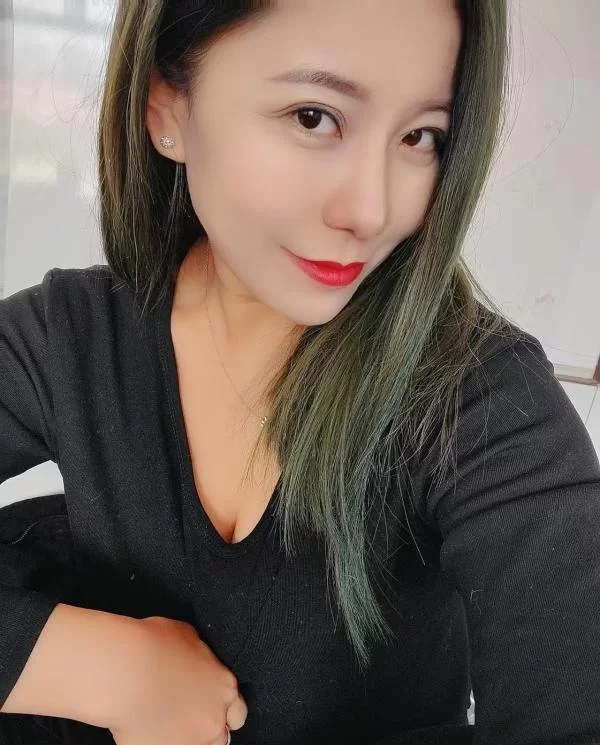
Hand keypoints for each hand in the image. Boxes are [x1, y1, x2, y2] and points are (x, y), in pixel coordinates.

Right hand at [107, 615, 246, 744]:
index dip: (221, 708)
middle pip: (220, 734)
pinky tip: (146, 725)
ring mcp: (190, 742)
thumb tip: (194, 660)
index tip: (207, 704)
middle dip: (205, 725)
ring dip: (185, 737)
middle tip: (184, 713)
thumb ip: (201, 657)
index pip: (237, 712)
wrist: (124, 671)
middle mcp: (214, 720)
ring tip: (163, 720)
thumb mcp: (189, 637)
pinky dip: (158, 740)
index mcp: (225, 688)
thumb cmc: (153, 646)